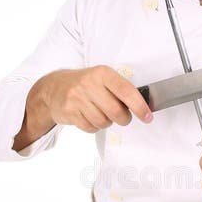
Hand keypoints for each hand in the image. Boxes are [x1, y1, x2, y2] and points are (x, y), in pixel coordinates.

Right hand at [13, 66, 152, 150]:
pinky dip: (94, 127)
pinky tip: (89, 117)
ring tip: (101, 113)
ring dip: (107, 123)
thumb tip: (143, 107)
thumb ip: (120, 90)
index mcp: (102, 73)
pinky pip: (91, 128)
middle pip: (116, 112)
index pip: (126, 91)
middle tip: (123, 118)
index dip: (139, 106)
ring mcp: (77, 98)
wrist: (53, 88)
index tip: (147, 117)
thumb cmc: (85, 84)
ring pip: (103, 122)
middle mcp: (89, 84)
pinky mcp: (69, 111)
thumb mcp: (102, 78)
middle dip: (124, 119)